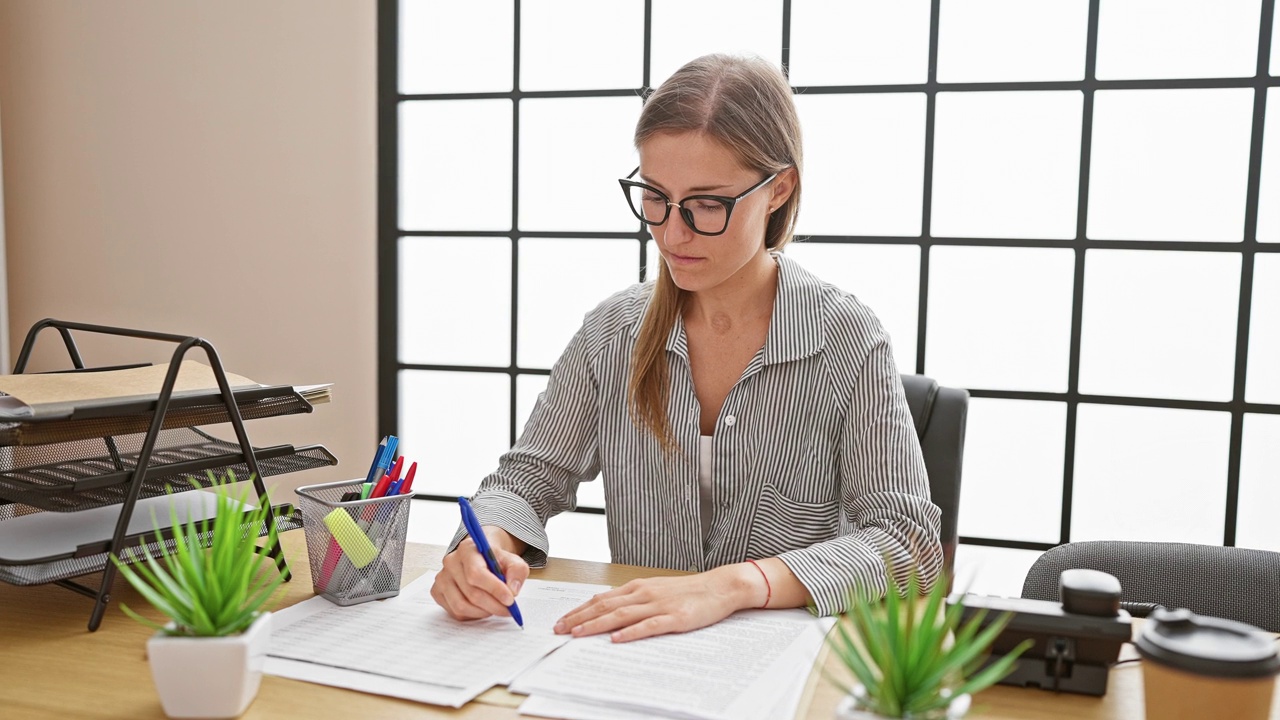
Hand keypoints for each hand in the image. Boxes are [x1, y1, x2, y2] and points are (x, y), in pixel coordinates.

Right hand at [430, 527, 529, 621]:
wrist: (481, 558)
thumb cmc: (496, 560)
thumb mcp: (513, 560)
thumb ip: (517, 571)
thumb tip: (512, 590)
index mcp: (467, 549)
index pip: (476, 573)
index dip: (494, 589)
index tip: (510, 600)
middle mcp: (450, 562)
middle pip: (471, 593)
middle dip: (493, 605)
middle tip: (508, 610)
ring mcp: (441, 578)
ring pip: (461, 606)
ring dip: (483, 612)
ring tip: (495, 608)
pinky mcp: (437, 592)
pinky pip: (454, 612)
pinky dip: (472, 615)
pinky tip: (482, 608)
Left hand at [553, 564, 761, 642]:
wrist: (720, 586)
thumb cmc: (688, 590)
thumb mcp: (656, 590)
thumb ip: (633, 599)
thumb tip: (608, 609)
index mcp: (638, 587)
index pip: (601, 599)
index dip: (579, 610)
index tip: (561, 621)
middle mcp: (643, 593)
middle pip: (604, 606)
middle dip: (579, 618)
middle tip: (559, 630)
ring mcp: (658, 605)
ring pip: (620, 615)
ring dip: (596, 625)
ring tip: (577, 634)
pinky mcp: (674, 618)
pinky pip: (648, 626)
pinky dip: (630, 633)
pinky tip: (617, 639)